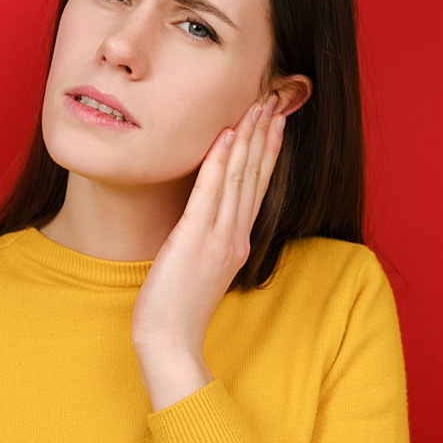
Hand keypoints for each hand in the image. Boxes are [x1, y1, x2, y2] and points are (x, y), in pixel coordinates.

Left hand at [131, 94, 286, 409]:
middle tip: (273, 100)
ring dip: (249, 138)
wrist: (169, 342)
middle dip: (264, 135)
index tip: (273, 122)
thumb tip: (202, 222)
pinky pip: (211, 192)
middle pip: (254, 176)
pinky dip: (220, 161)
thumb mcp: (198, 269)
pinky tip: (227, 135)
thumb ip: (207, 243)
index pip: (256, 188)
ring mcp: (219, 237)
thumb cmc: (175, 310)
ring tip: (257, 105)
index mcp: (236, 243)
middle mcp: (235, 236)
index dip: (266, 152)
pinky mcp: (196, 239)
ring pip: (239, 177)